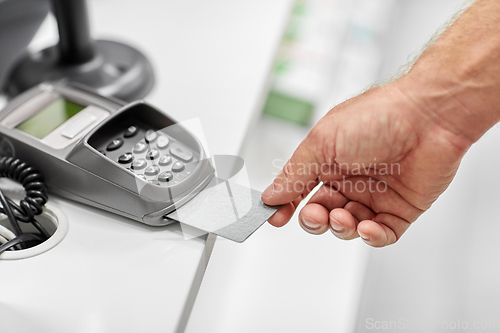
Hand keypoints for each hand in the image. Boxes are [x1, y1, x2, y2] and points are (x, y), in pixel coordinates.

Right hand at [261, 79, 470, 246]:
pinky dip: (371, 237)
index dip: (286, 205)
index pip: (299, 190)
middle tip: (315, 216)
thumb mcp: (322, 142)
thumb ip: (295, 173)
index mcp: (328, 160)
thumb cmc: (377, 116)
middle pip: (322, 213)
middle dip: (314, 220)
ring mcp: (375, 194)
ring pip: (348, 227)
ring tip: (343, 217)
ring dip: (340, 228)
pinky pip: (382, 233)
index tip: (275, 217)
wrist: (429, 116)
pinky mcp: (401, 208)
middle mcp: (350, 178)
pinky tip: (366, 228)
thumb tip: (271, 194)